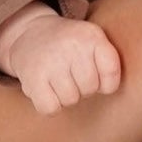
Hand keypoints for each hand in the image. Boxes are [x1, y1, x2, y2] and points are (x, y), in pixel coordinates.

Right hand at [0, 5, 122, 115]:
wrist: (30, 33)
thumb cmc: (70, 45)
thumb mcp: (93, 40)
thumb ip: (109, 62)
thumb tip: (109, 90)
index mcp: (91, 35)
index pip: (111, 71)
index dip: (105, 81)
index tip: (95, 74)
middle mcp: (72, 45)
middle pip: (90, 88)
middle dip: (83, 88)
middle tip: (71, 74)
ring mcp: (51, 61)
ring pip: (70, 100)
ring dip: (65, 96)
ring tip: (57, 79)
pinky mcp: (32, 77)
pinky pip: (51, 108)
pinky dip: (49, 105)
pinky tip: (46, 89)